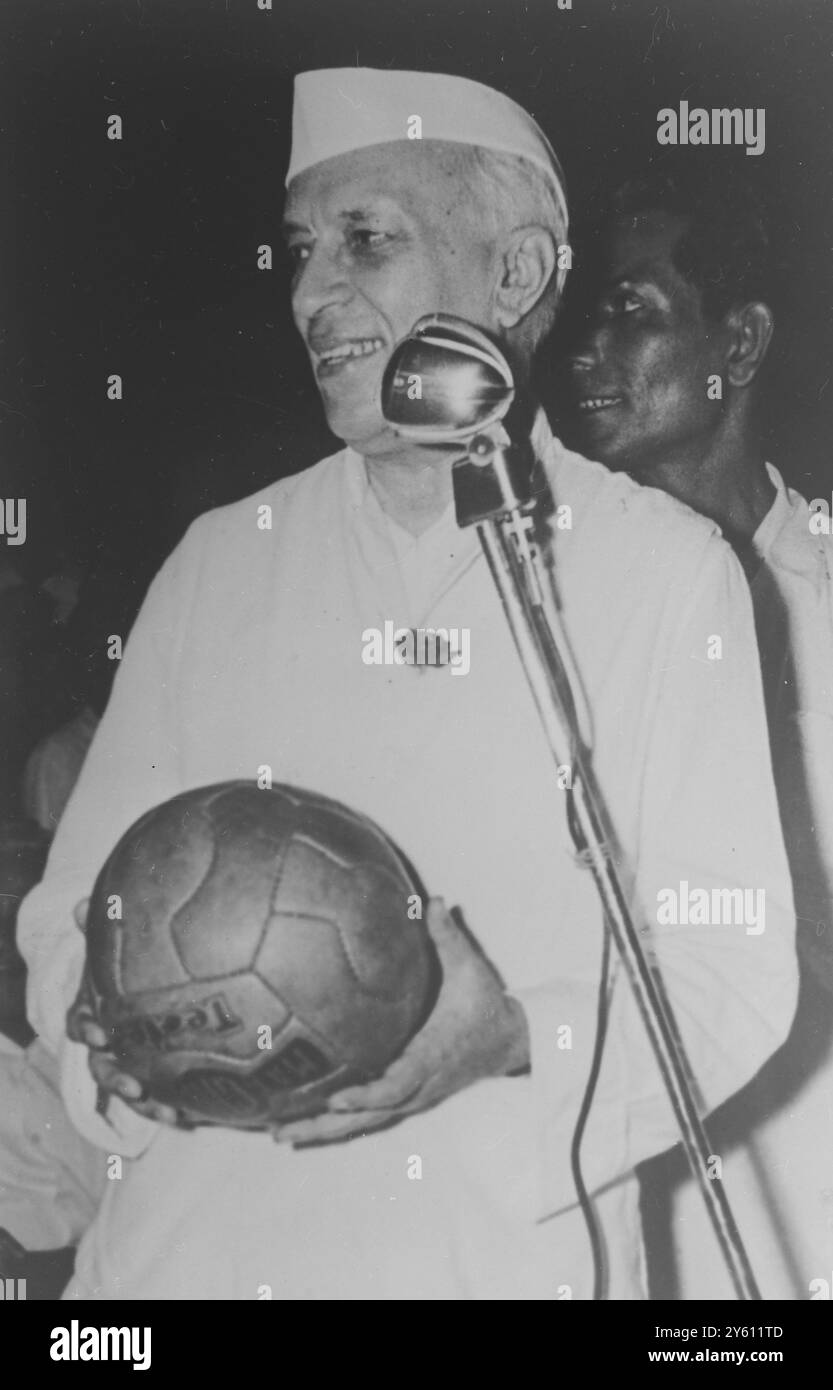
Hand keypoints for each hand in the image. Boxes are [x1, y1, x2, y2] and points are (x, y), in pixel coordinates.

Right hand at [66, 898, 180, 1127]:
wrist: (178, 976)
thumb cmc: (145, 955)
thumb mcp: (129, 940)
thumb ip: (110, 926)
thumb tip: (80, 906)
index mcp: (99, 1007)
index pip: (80, 1020)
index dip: (86, 1027)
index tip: (100, 1033)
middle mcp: (110, 1038)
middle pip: (100, 1063)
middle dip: (113, 1076)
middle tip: (132, 1081)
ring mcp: (130, 1059)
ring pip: (126, 1085)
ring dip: (138, 1100)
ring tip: (161, 1109)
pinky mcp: (154, 1073)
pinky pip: (153, 1097)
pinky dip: (162, 1108)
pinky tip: (182, 1117)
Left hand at [271, 897, 529, 1146]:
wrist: (510, 1040)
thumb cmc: (486, 1003)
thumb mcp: (471, 968)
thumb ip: (448, 937)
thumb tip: (433, 901)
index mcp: (431, 1056)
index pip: (396, 1085)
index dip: (366, 1095)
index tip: (334, 1098)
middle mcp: (420, 1084)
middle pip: (369, 1116)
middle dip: (326, 1125)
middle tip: (280, 1129)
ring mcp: (414, 1095)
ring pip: (366, 1121)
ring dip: (324, 1130)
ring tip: (279, 1133)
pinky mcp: (409, 1096)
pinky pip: (371, 1115)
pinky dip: (338, 1122)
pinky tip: (305, 1121)